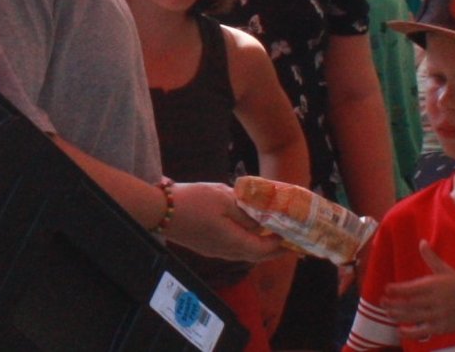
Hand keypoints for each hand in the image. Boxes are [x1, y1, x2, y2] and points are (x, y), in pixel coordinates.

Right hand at [162, 181, 282, 261]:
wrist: (160, 210)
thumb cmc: (193, 201)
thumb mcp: (224, 199)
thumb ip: (246, 211)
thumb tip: (264, 221)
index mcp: (232, 241)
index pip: (264, 250)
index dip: (281, 245)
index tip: (295, 237)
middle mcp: (225, 251)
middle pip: (256, 255)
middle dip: (275, 249)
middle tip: (290, 241)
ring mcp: (215, 250)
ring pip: (245, 252)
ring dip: (261, 246)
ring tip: (273, 234)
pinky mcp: (207, 245)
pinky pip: (234, 247)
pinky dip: (247, 242)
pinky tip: (249, 230)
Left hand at [384, 242, 454, 340]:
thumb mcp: (446, 271)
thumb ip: (432, 258)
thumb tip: (421, 241)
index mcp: (436, 285)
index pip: (413, 288)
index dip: (398, 289)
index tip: (386, 288)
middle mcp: (437, 301)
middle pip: (411, 304)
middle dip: (394, 303)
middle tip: (382, 301)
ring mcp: (438, 316)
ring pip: (414, 317)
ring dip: (398, 316)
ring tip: (387, 313)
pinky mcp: (440, 328)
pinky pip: (422, 332)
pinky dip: (410, 333)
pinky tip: (400, 330)